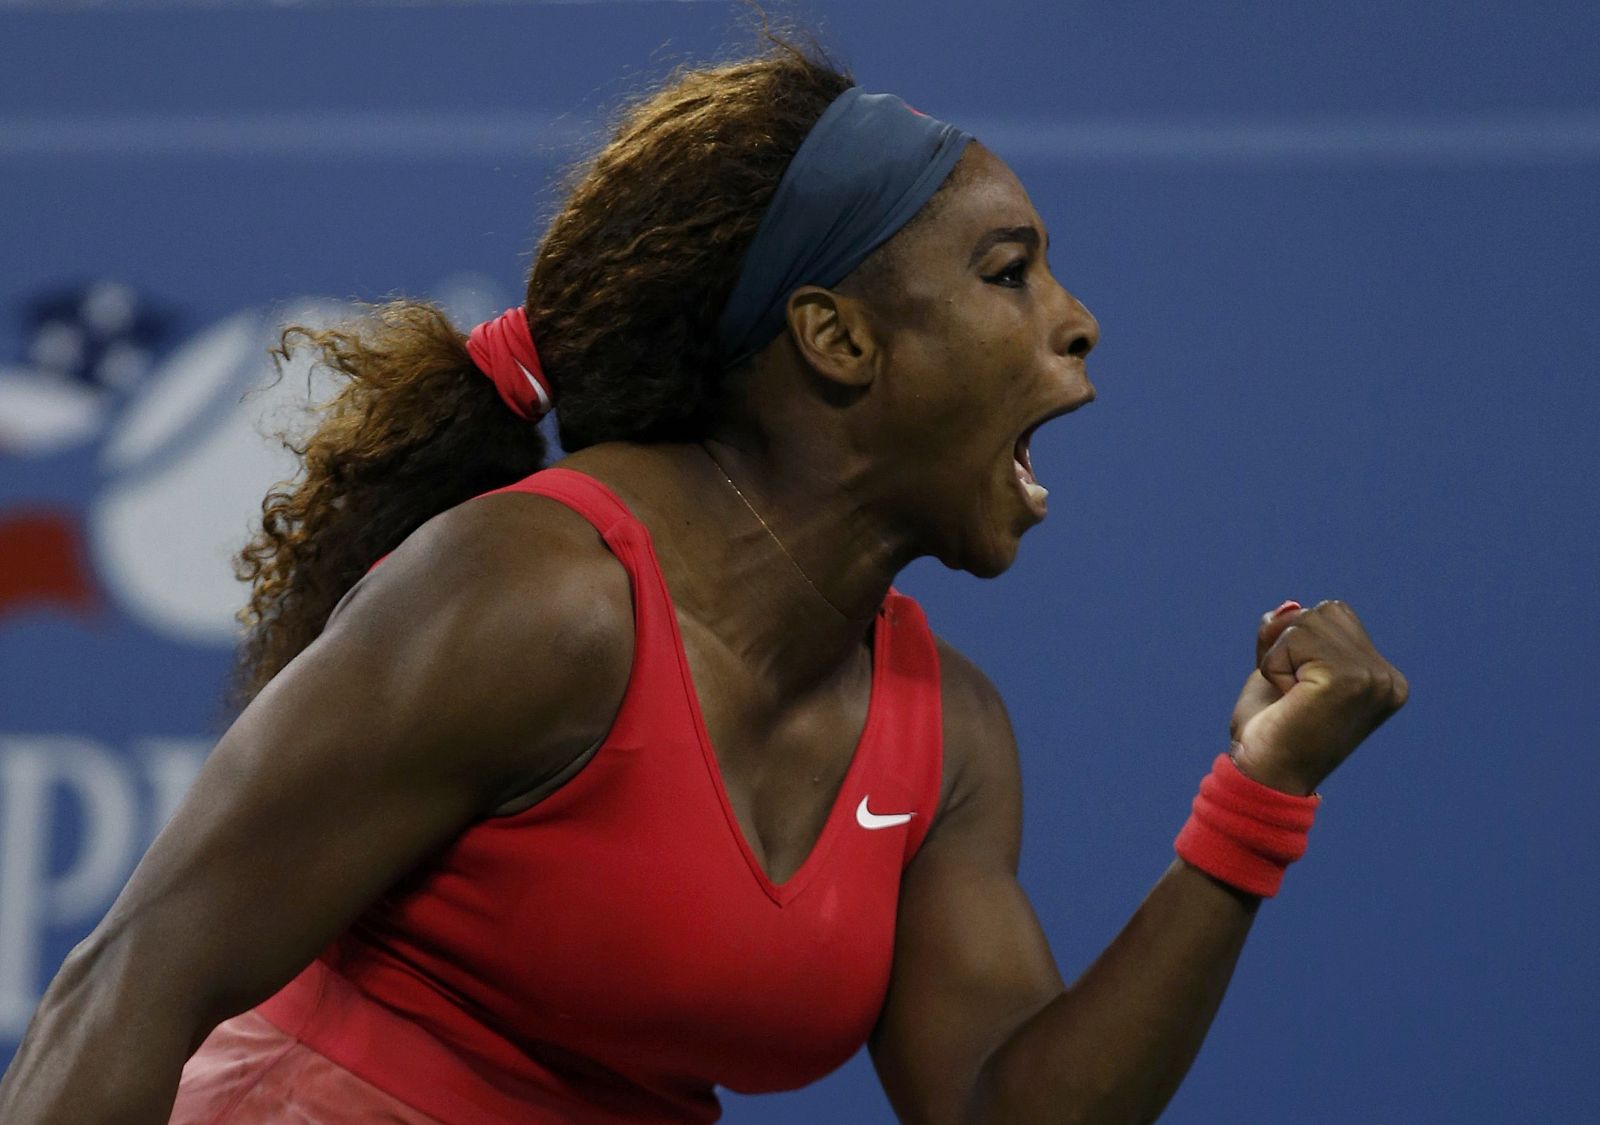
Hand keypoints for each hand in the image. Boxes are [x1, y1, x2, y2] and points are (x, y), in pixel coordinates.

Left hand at [1228, 600, 1408, 794]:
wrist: (1263, 776)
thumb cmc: (1270, 730)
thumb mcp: (1282, 668)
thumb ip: (1293, 634)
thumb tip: (1289, 606)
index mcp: (1382, 677)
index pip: (1333, 614)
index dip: (1295, 643)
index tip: (1298, 692)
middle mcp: (1386, 678)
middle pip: (1322, 611)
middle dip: (1285, 644)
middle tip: (1288, 694)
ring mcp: (1373, 678)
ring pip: (1307, 620)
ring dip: (1278, 656)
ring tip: (1290, 698)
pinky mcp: (1349, 679)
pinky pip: (1292, 638)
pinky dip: (1273, 665)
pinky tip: (1287, 700)